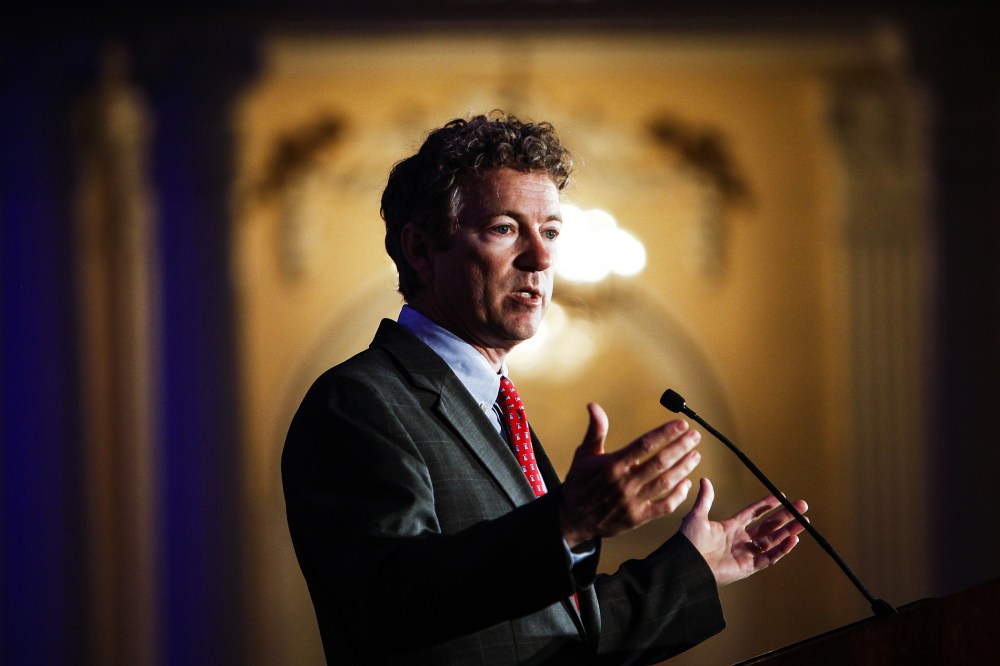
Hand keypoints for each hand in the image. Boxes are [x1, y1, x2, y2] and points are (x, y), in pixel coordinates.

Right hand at [560, 403, 702, 548]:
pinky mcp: (638, 517)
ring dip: (684, 467)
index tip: (681, 424)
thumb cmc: (579, 483)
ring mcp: (633, 501)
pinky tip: (687, 483)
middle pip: (660, 461)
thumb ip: (596, 430)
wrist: (572, 519)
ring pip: (666, 482)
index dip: (666, 433)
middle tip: (695, 436)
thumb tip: (593, 405)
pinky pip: (665, 506)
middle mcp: (625, 482)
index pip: (645, 444)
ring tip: (695, 455)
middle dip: (681, 447)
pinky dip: (678, 495)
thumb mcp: (584, 454)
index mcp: (613, 464)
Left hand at [680, 478, 807, 585]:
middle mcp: (741, 540)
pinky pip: (770, 557)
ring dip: (789, 531)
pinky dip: (782, 549)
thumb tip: (704, 479)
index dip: (767, 504)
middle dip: (786, 516)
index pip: (753, 513)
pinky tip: (793, 539)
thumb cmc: (689, 542)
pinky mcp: (749, 567)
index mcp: (730, 527)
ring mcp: (746, 553)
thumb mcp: (697, 517)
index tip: (781, 496)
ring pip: (773, 540)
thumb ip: (705, 499)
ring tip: (804, 521)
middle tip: (802, 506)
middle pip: (769, 526)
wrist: (687, 565)